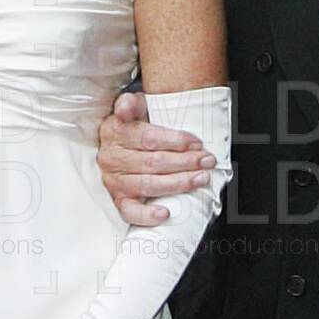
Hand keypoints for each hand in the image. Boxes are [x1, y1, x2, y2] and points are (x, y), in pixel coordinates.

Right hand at [97, 88, 214, 228]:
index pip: (149, 138)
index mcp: (115, 132)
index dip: (176, 141)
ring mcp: (114, 181)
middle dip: (185, 162)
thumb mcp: (132, 107)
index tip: (197, 143)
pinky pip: (130, 211)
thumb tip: (126, 107)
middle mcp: (112, 158)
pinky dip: (147, 215)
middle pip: (153, 162)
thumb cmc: (132, 125)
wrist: (116, 143)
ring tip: (200, 179)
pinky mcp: (118, 199)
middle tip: (206, 161)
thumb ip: (130, 103)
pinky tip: (165, 212)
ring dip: (178, 183)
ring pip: (148, 185)